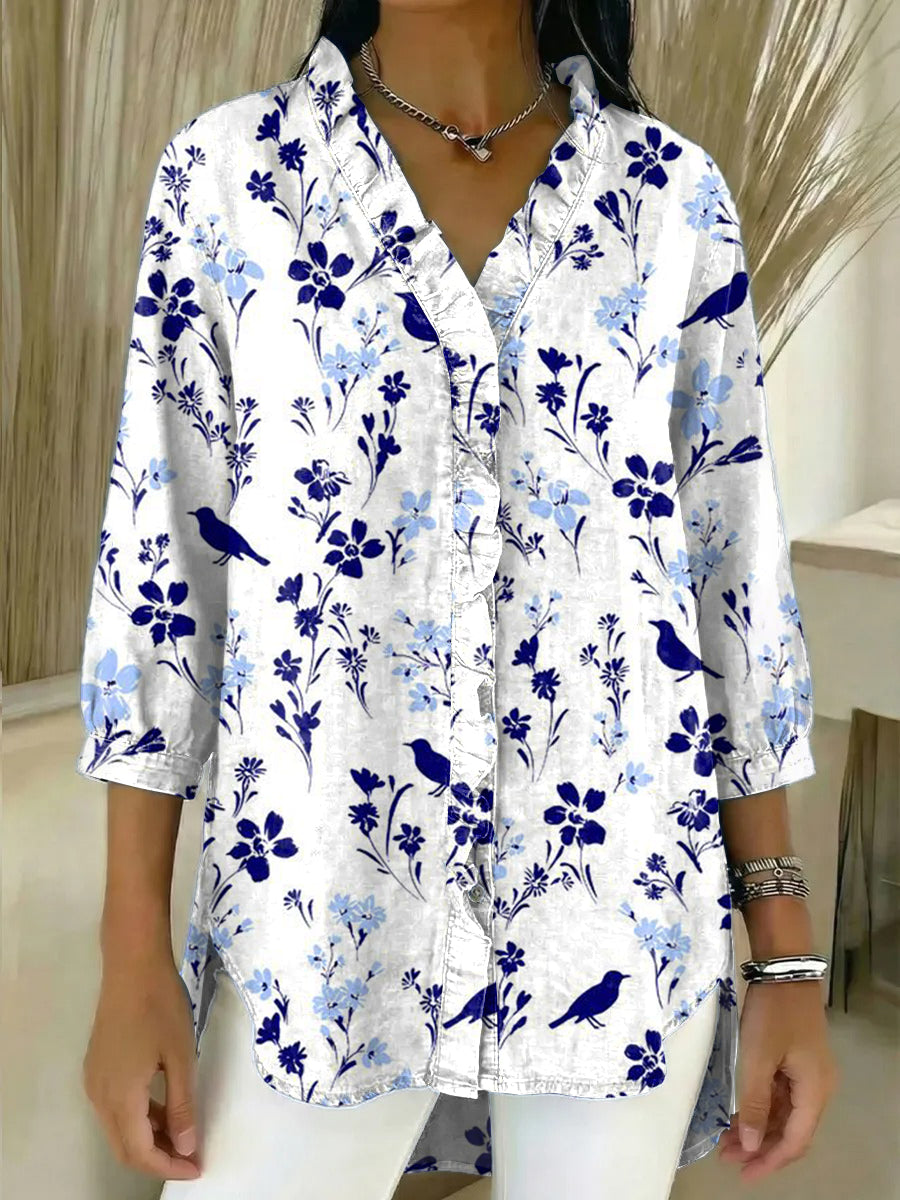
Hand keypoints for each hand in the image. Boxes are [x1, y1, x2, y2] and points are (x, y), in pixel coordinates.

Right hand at [82, 959, 201, 1180]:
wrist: (133, 964)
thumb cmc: (161, 1007)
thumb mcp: (180, 1057)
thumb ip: (181, 1106)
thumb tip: (185, 1146)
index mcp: (120, 1097)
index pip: (140, 1152)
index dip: (168, 1166)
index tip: (198, 1168)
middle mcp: (99, 1096)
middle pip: (124, 1146)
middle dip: (158, 1158)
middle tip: (192, 1157)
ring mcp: (95, 1080)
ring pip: (119, 1127)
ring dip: (149, 1138)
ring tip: (184, 1136)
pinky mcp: (98, 1066)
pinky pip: (116, 1106)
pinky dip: (139, 1117)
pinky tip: (165, 1109)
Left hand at [717, 979, 837, 1181]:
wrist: (783, 969)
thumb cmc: (772, 1015)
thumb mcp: (757, 1059)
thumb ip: (754, 1104)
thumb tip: (751, 1144)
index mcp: (815, 1091)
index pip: (796, 1141)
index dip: (770, 1161)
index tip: (744, 1175)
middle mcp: (817, 1087)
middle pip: (791, 1130)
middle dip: (760, 1147)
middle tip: (728, 1158)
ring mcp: (807, 1072)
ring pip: (784, 1113)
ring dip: (758, 1128)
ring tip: (727, 1140)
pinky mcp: (795, 1059)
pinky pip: (780, 1094)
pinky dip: (761, 1107)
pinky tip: (739, 1113)